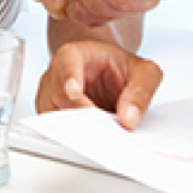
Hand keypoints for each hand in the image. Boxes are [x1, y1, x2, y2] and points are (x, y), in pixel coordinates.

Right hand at [35, 37, 162, 126]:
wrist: (105, 69)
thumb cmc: (118, 66)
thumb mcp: (143, 71)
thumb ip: (141, 91)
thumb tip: (129, 119)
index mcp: (74, 54)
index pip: (67, 63)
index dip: (70, 78)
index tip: (75, 92)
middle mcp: (56, 74)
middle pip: (63, 99)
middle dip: (86, 117)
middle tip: (109, 130)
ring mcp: (49, 96)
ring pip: (58, 119)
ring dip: (82, 130)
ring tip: (106, 133)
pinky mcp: (51, 115)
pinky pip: (58, 132)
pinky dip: (77, 138)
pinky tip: (95, 137)